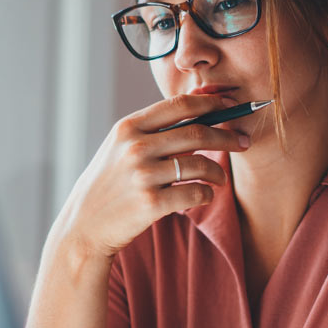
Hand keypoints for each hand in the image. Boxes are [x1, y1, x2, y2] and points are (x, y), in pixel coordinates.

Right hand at [56, 93, 250, 259]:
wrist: (84, 226)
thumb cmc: (109, 184)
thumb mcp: (120, 147)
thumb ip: (153, 129)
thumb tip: (199, 107)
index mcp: (128, 127)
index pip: (179, 105)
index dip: (211, 102)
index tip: (232, 104)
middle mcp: (135, 147)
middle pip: (197, 133)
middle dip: (227, 136)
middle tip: (243, 142)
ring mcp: (143, 175)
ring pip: (200, 165)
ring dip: (219, 172)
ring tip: (221, 178)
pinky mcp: (151, 204)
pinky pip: (195, 194)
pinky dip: (207, 194)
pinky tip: (204, 195)